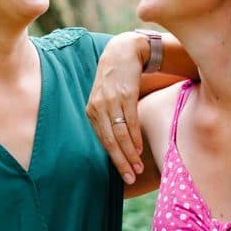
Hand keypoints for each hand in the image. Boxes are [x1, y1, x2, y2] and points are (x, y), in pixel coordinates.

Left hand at [86, 32, 146, 184]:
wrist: (123, 53)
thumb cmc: (116, 80)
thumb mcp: (106, 99)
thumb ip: (108, 118)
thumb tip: (118, 145)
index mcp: (91, 112)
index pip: (103, 142)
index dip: (114, 160)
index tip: (125, 175)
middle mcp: (98, 108)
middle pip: (109, 141)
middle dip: (121, 162)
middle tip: (130, 178)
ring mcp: (111, 101)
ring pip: (120, 134)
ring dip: (130, 153)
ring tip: (138, 167)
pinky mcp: (124, 95)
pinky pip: (129, 121)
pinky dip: (134, 137)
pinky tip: (139, 149)